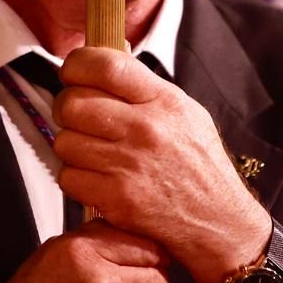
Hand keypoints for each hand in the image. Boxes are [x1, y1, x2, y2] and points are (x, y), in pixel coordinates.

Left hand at [53, 46, 271, 282]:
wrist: (218, 221)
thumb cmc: (199, 165)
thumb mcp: (185, 113)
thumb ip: (145, 88)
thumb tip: (105, 61)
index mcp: (163, 101)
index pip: (106, 65)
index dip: (77, 64)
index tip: (74, 73)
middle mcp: (145, 129)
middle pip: (73, 103)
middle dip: (67, 108)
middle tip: (78, 118)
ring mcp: (128, 165)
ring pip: (65, 141)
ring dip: (71, 146)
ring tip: (91, 151)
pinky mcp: (116, 199)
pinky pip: (68, 177)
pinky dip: (75, 178)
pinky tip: (95, 177)